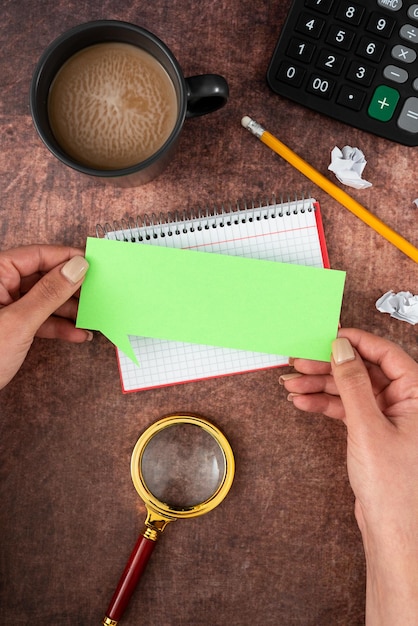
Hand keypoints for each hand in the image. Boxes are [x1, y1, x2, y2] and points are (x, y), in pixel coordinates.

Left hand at [0, 245, 89, 388]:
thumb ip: (50, 293)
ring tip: (91, 317)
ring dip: (69, 311)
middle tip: (96, 292)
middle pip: (43, 277)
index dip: (66, 258)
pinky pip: (39, 319)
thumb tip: (76, 268)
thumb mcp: (19, 322)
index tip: (92, 263)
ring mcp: (5, 307)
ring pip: (44, 299)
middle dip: (71, 288)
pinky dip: (58, 327)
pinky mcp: (10, 326)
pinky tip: (77, 334)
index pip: (36, 255)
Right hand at [280, 328, 417, 624]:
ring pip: (352, 389)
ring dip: (320, 386)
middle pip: (364, 371)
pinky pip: (347, 408)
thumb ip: (353, 383)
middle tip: (299, 361)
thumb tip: (342, 348)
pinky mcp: (374, 432)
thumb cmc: (392, 486)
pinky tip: (303, 401)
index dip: (357, 342)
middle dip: (329, 367)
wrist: (392, 532)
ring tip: (291, 384)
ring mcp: (389, 418)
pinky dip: (325, 405)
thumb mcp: (367, 427)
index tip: (328, 336)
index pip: (387, 355)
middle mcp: (406, 403)